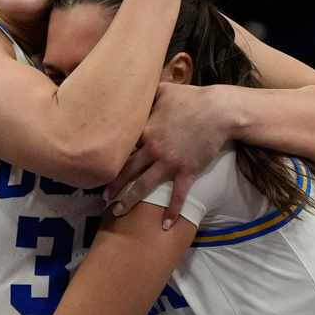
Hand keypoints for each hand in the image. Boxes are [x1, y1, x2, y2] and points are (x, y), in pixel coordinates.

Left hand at [104, 82, 230, 227]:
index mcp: (145, 130)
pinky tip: (165, 225)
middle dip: (113, 184)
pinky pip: (178, 194)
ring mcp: (170, 162)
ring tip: (118, 212)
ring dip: (130, 200)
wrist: (219, 110)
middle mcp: (153, 149)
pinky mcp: (187, 170)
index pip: (120, 146)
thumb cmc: (192, 98)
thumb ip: (146, 94)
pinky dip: (172, 210)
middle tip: (102, 197)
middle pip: (127, 169)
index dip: (107, 155)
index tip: (95, 165)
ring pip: (144, 185)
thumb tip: (131, 88)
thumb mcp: (164, 90)